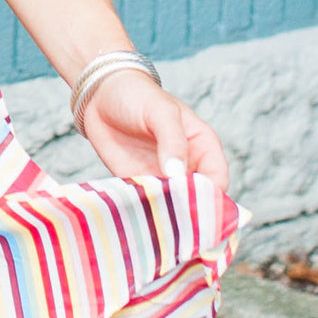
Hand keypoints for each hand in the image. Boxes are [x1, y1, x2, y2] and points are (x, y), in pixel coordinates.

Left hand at [78, 71, 228, 206]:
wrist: (100, 96)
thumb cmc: (138, 96)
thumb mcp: (161, 112)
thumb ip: (172, 141)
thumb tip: (178, 174)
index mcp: (202, 147)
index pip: (218, 179)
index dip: (213, 196)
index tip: (199, 209)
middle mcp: (186, 167)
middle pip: (198, 199)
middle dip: (191, 213)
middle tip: (176, 222)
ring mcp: (162, 178)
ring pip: (173, 207)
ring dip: (167, 217)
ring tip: (156, 221)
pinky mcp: (138, 185)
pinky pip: (147, 205)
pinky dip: (144, 213)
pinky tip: (137, 216)